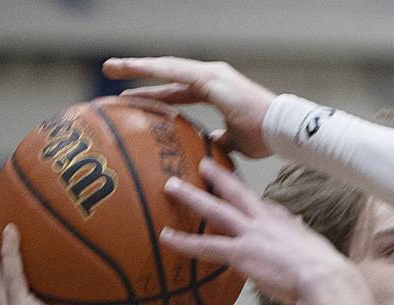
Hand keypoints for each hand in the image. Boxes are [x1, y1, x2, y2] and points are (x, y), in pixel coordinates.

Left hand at [103, 56, 274, 157]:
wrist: (282, 130)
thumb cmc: (265, 138)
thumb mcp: (235, 142)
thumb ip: (220, 142)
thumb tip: (209, 150)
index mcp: (215, 92)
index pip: (178, 91)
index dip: (156, 96)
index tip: (133, 100)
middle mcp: (211, 77)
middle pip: (167, 73)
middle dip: (139, 73)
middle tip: (111, 72)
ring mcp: (211, 74)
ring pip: (167, 67)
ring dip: (138, 66)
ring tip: (112, 67)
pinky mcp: (211, 78)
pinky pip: (175, 72)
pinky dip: (153, 70)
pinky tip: (133, 69)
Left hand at [161, 158, 355, 304]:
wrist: (324, 278)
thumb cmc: (327, 272)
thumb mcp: (316, 251)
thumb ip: (305, 245)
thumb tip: (309, 244)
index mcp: (284, 221)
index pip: (264, 205)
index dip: (251, 199)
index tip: (242, 192)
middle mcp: (264, 221)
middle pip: (237, 192)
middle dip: (218, 177)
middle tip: (202, 164)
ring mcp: (250, 235)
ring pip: (214, 210)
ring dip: (191, 197)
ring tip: (171, 186)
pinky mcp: (240, 253)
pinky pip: (205, 245)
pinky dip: (184, 242)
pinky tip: (166, 238)